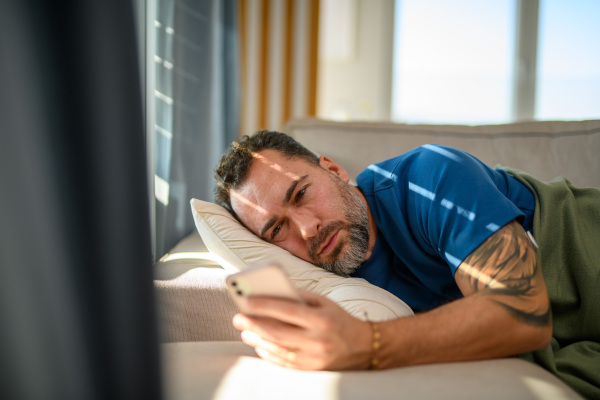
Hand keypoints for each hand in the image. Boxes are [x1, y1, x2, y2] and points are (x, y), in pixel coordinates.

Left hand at [232, 291, 372, 370]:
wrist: (364, 347)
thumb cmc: (339, 320)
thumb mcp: (324, 303)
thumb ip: (300, 297)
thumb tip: (272, 293)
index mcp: (321, 320)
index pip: (287, 311)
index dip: (265, 305)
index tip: (246, 300)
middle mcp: (317, 341)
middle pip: (278, 332)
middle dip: (254, 323)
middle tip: (238, 317)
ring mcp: (314, 359)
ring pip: (278, 349)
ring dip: (257, 339)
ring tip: (245, 329)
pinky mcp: (311, 371)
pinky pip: (284, 363)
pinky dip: (268, 353)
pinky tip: (259, 344)